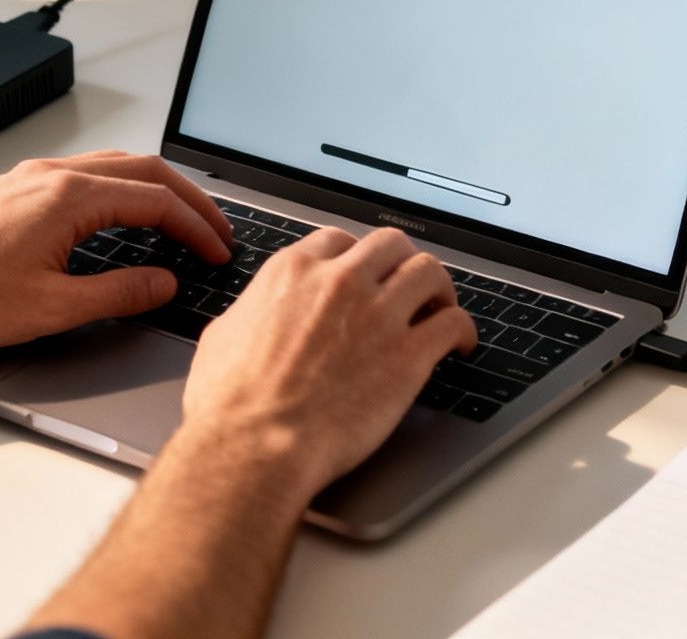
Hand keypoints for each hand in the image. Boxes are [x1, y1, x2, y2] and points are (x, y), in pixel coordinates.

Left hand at [0, 151, 233, 346]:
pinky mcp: (18, 187)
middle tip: (217, 230)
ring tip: (182, 220)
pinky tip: (125, 214)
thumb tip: (163, 283)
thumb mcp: (50, 308)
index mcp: (70, 198)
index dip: (197, 227)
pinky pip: (90, 173)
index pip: (157, 201)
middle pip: (146, 170)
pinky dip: (125, 188)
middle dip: (191, 200)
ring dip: (159, 189)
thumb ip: (117, 293)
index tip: (217, 251)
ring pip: (118, 165)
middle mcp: (55, 175)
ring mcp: (34, 176)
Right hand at [179, 227, 477, 494]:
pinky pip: (453, 323)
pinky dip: (463, 329)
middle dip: (402, 263)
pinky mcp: (408, 354)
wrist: (256, 445)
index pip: (339, 241)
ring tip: (440, 308)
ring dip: (439, 289)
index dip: (357, 259)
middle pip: (392, 245)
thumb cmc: (231, 405)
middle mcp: (340, 283)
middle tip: (408, 286)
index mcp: (294, 273)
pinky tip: (460, 344)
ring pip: (429, 272)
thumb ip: (249, 315)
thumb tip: (249, 318)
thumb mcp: (223, 338)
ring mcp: (378, 315)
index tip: (365, 276)